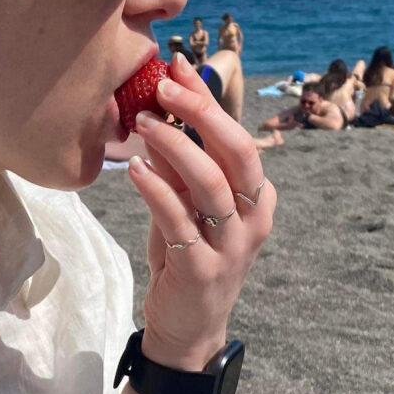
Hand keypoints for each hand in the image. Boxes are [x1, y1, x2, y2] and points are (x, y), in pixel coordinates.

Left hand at [124, 51, 276, 368]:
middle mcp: (254, 218)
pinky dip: (156, 189)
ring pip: (210, 183)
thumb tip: (158, 110)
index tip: (178, 65)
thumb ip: (177, 165)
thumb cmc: (187, 257)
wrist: (188, 327)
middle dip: (200, 112)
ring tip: (143, 122)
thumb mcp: (185, 206)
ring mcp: (231, 245)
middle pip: (237, 152)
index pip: (237, 136)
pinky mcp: (202, 269)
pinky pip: (179, 219)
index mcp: (258, 197)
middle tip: (163, 84)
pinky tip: (134, 168)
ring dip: (175, 146)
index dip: (208, 99)